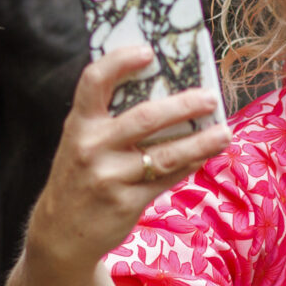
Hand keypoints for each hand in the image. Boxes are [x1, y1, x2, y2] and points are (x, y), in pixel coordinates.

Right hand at [21, 44, 231, 272]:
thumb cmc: (79, 176)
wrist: (61, 233)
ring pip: (165, 154)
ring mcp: (109, 177)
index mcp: (79, 124)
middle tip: (210, 97)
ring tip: (224, 132)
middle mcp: (91, 147)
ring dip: (201, 142)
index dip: (120, 62)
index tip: (149, 52)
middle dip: (183, 105)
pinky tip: (206, 154)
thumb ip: (111, 120)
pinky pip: (166, 178)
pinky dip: (189, 165)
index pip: (93, 81)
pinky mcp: (126, 203)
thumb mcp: (82, 143)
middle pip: (145, 118)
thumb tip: (166, 92)